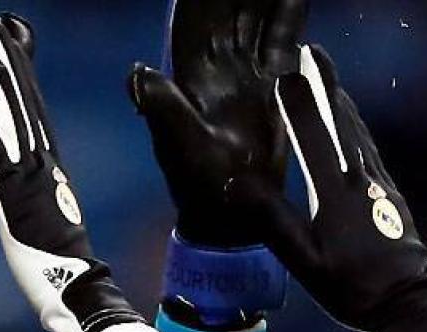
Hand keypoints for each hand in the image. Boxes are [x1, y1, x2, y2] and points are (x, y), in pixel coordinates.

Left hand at [0, 15, 143, 331]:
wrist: (79, 292)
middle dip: (8, 65)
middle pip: (23, 105)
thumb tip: (31, 208)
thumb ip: (41, 212)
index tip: (10, 56)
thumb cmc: (68, 277)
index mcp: (52, 175)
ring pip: (8, 113)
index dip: (22, 85)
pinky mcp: (13, 187)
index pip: (35, 120)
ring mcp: (29, 173)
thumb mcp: (51, 235)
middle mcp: (43, 166)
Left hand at [129, 0, 306, 248]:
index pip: (194, 17)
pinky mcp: (271, 86)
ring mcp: (245, 73)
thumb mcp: (181, 148)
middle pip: (228, 8)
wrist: (234, 216)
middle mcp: (216, 66)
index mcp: (190, 73)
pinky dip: (289, 16)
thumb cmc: (201, 188)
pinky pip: (280, 40)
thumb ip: (164, 109)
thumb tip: (137, 72)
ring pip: (254, 18)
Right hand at [243, 44, 426, 331]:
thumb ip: (272, 220)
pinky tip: (355, 133)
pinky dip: (358, 131)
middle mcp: (361, 180)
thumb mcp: (303, 262)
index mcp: (335, 194)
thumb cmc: (352, 288)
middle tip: (312, 55)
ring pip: (359, 134)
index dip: (297, 103)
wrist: (408, 305)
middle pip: (341, 122)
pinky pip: (371, 152)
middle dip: (325, 85)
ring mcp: (380, 187)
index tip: (282, 74)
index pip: (312, 137)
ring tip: (329, 83)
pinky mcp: (392, 197)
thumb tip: (235, 185)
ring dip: (342, 103)